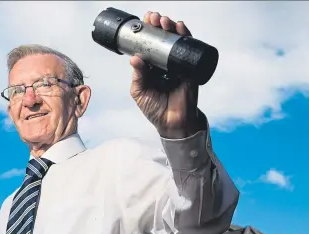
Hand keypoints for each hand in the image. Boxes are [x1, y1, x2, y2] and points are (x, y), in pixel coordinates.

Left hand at [130, 12, 201, 138]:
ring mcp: (176, 66)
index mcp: (150, 69)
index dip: (147, 34)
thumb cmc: (155, 109)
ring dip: (171, 29)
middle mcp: (163, 65)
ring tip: (165, 22)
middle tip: (155, 19)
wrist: (172, 123)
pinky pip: (188, 50)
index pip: (149, 47)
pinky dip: (185, 38)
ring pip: (175, 42)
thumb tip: (135, 58)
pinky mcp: (189, 69)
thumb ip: (137, 76)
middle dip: (159, 27)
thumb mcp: (140, 92)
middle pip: (162, 41)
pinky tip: (181, 30)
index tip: (144, 22)